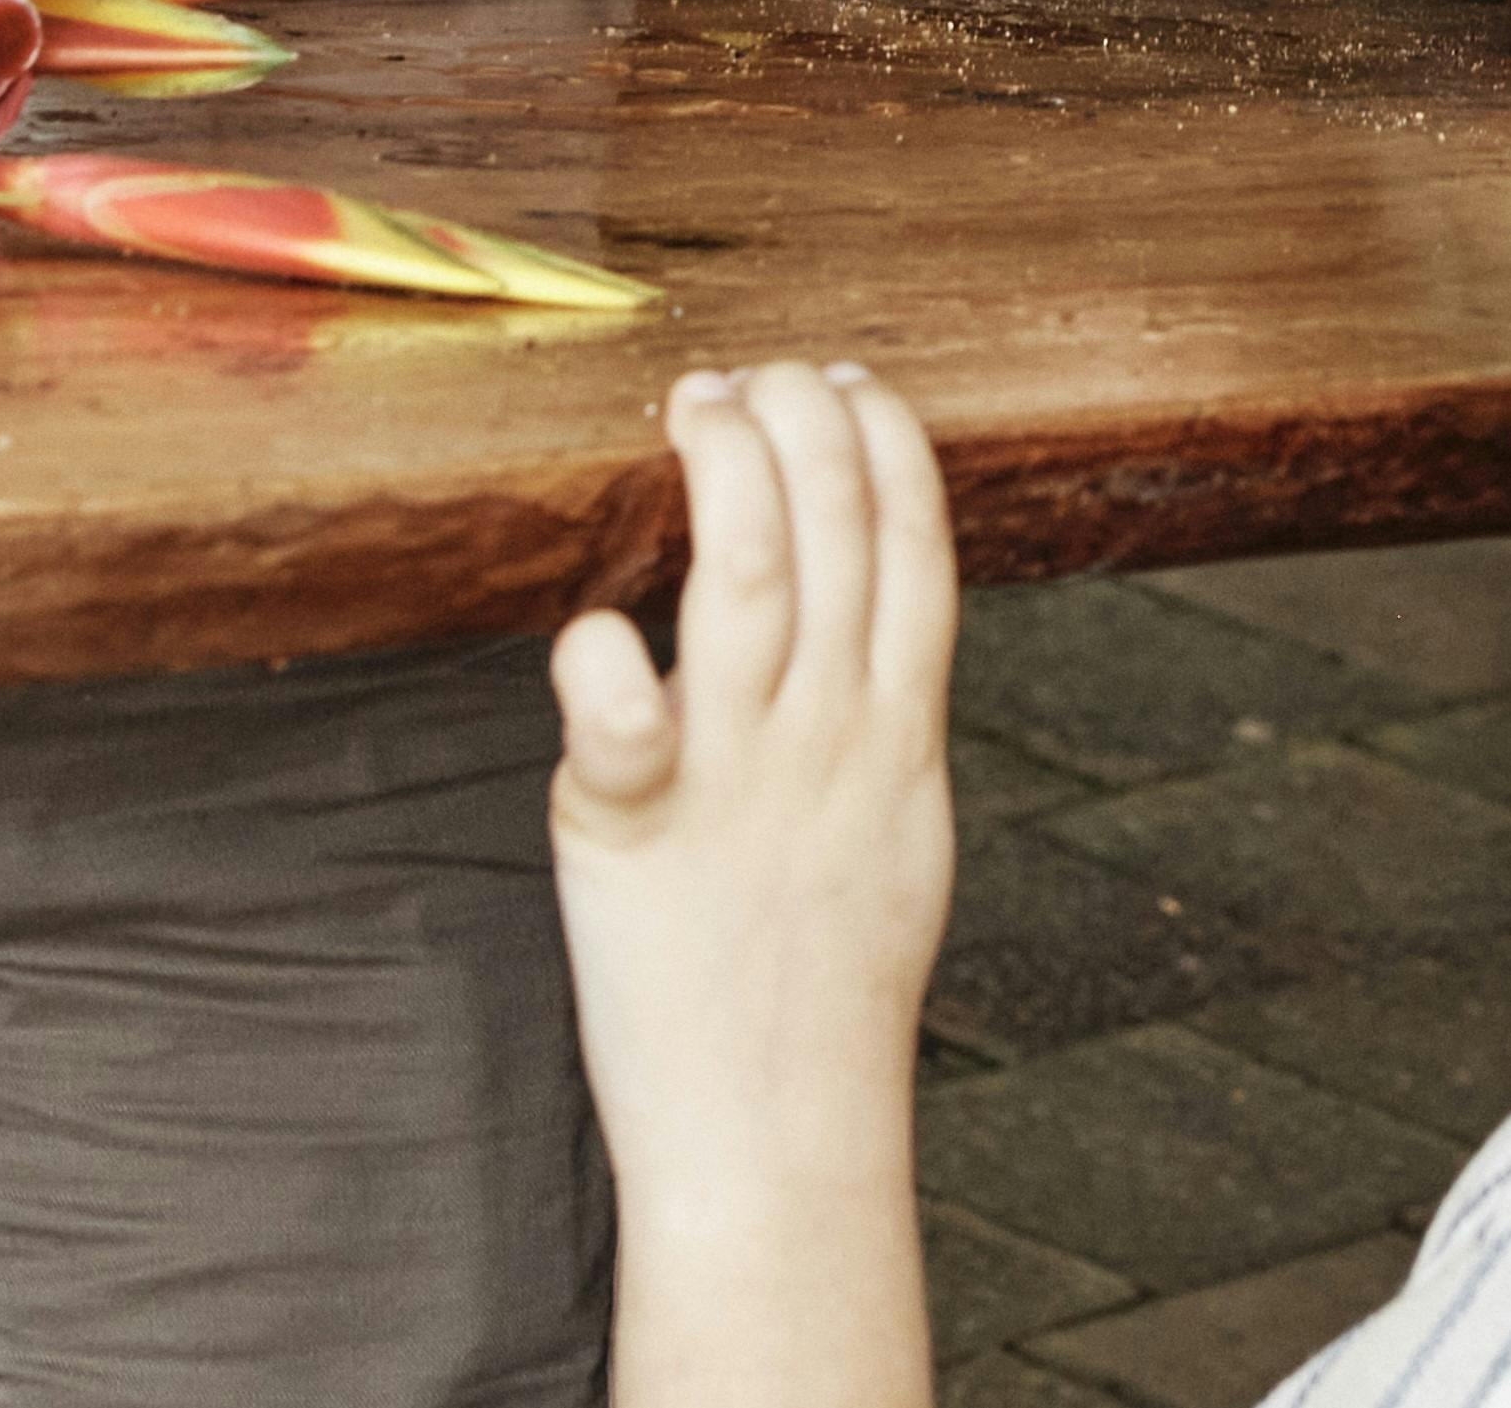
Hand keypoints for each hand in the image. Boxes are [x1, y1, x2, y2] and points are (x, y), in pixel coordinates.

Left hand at [551, 362, 957, 1407]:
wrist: (780, 1135)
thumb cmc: (827, 985)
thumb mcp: (902, 827)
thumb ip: (885, 714)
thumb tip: (877, 623)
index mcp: (899, 731)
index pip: (916, 542)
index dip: (887, 439)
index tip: (850, 376)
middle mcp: (830, 734)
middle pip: (839, 528)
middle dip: (802, 419)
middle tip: (751, 376)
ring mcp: (737, 776)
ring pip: (752, 576)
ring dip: (726, 471)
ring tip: (695, 405)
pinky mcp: (634, 829)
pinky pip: (622, 721)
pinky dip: (606, 658)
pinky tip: (595, 621)